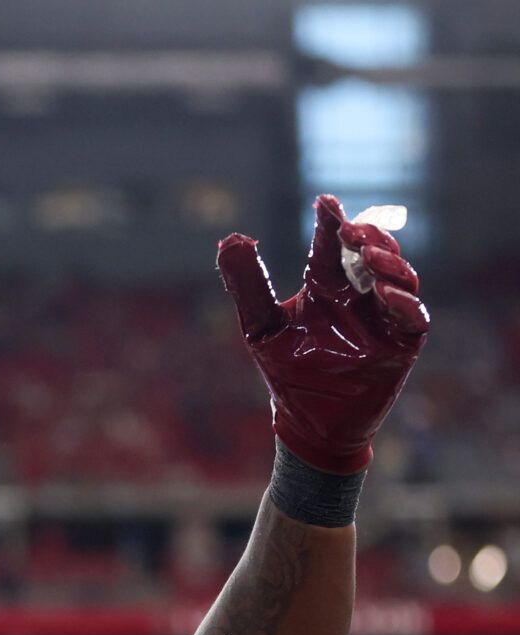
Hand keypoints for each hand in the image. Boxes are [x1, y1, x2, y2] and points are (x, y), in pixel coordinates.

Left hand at [218, 194, 427, 474]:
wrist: (305, 423)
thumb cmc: (286, 373)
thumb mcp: (260, 327)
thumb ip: (248, 284)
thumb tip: (231, 239)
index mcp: (326, 287)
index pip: (332, 246)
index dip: (331, 222)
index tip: (323, 201)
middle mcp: (358, 297)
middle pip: (373, 254)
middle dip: (366, 236)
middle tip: (351, 230)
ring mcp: (383, 318)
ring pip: (399, 278)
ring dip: (388, 262)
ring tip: (368, 256)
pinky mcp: (401, 344)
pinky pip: (413, 317)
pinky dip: (402, 302)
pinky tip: (385, 294)